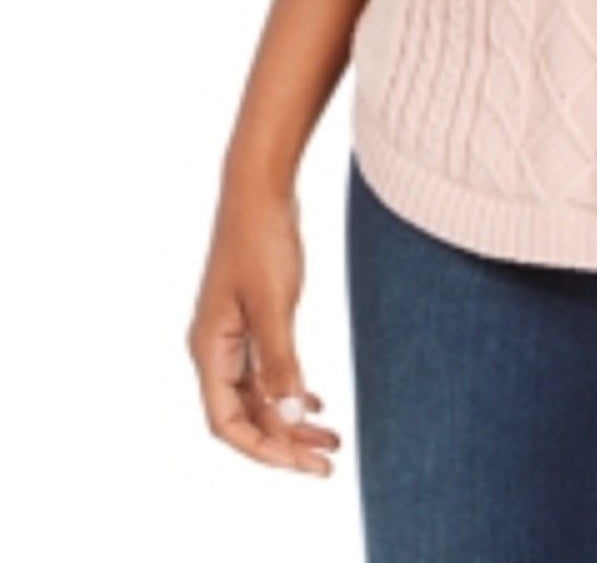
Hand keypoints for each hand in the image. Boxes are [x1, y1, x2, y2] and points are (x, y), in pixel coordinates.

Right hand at [186, 178, 340, 473]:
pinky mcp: (251, 317)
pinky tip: (316, 401)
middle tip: (328, 462)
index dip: (264, 449)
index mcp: (209, 349)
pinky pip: (266, 369)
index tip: (304, 464)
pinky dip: (289, 388)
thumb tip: (288, 414)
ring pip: (259, 393)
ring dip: (291, 418)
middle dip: (284, 442)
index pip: (227, 422)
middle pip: (245, 415)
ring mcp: (232, 333)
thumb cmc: (261, 238)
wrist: (259, 186)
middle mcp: (214, 347)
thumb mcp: (274, 302)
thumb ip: (279, 359)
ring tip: (333, 439)